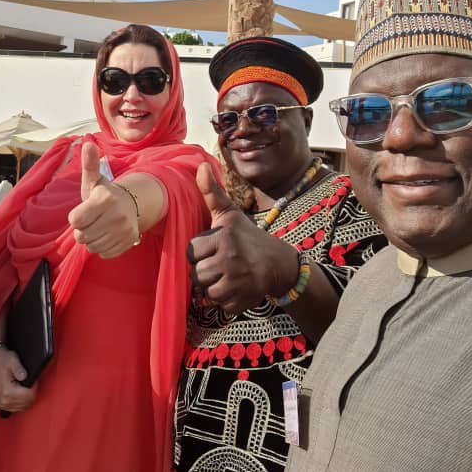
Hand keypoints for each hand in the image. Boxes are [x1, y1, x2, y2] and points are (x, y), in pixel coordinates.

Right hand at [0, 347, 37, 412]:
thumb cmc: (2, 360)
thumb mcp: (13, 360)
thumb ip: (19, 369)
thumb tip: (25, 377)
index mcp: (7, 391)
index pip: (29, 396)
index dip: (35, 387)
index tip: (34, 380)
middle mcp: (4, 400)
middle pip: (27, 403)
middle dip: (32, 392)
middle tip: (31, 382)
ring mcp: (2, 404)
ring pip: (23, 407)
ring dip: (28, 398)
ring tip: (25, 386)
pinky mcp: (2, 405)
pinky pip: (17, 408)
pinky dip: (22, 402)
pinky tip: (21, 393)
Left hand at [68, 142, 140, 258]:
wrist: (132, 205)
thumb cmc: (105, 194)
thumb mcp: (95, 180)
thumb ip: (89, 165)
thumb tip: (87, 144)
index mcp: (105, 199)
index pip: (74, 221)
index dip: (76, 217)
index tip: (85, 210)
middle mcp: (117, 215)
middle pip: (81, 236)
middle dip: (83, 230)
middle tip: (93, 220)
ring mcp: (124, 230)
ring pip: (92, 247)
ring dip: (92, 239)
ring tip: (101, 227)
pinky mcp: (129, 242)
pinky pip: (103, 253)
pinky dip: (103, 247)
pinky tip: (109, 234)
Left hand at [187, 163, 298, 314]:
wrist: (280, 264)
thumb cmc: (248, 237)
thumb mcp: (230, 214)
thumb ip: (211, 193)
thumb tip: (201, 166)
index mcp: (224, 238)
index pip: (192, 251)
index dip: (200, 251)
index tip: (213, 248)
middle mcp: (231, 260)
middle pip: (197, 274)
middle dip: (206, 270)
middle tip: (221, 263)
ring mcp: (238, 283)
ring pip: (207, 292)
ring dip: (215, 286)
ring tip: (228, 275)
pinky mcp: (242, 301)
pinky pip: (220, 305)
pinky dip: (226, 300)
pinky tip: (237, 287)